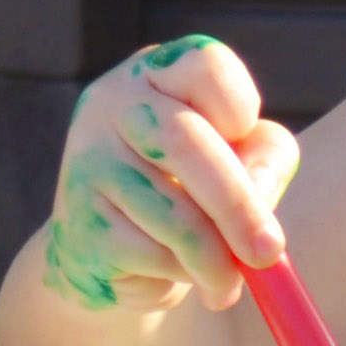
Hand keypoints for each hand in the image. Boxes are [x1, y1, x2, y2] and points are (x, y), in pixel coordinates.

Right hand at [40, 35, 297, 314]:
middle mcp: (114, 104)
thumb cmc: (197, 186)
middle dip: (239, 206)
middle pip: (186, 143)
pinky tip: (185, 276)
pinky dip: (185, 274)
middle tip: (269, 252)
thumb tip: (256, 192)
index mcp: (159, 73)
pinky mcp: (76, 222)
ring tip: (230, 280)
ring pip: (171, 212)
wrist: (113, 249)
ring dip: (216, 258)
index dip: (239, 106)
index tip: (244, 134)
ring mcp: (87, 160)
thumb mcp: (246, 157)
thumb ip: (266, 159)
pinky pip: (151, 253)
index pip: (206, 65)